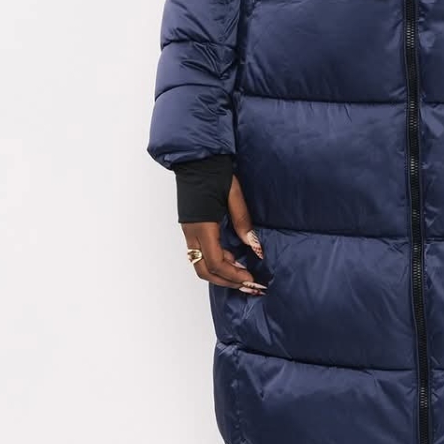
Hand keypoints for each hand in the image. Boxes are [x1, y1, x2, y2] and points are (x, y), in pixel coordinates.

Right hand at [181, 172, 266, 292]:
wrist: (196, 159)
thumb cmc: (214, 172)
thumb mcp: (234, 195)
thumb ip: (243, 222)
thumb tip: (255, 247)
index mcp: (203, 226)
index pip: (216, 262)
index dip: (234, 275)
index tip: (252, 278)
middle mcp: (192, 233)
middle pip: (204, 271)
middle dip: (226, 281)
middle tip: (248, 284)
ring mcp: (189, 232)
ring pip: (200, 265)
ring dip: (221, 273)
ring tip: (242, 273)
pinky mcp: (191, 229)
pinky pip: (200, 254)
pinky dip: (216, 262)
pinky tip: (232, 258)